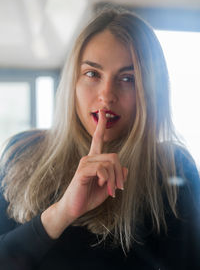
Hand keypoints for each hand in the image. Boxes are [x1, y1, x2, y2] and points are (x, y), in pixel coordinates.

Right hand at [41, 110, 127, 237]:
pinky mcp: (82, 171)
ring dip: (114, 179)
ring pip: (109, 163)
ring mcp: (85, 163)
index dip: (101, 125)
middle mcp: (89, 158)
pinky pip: (101, 169)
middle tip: (119, 188)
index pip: (97, 138)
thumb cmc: (88, 197)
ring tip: (111, 190)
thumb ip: (116, 177)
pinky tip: (102, 185)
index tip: (102, 111)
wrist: (74, 209)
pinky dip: (106, 179)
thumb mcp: (107, 187)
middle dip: (120, 173)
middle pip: (114, 156)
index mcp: (94, 160)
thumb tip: (125, 168)